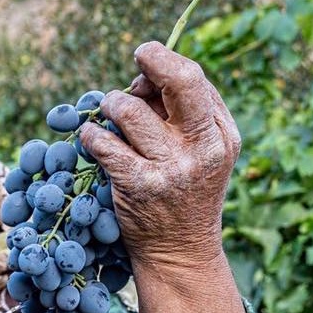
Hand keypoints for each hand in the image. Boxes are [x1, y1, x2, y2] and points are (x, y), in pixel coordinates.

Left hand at [80, 41, 240, 272]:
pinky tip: (92, 142)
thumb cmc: (183, 194)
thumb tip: (143, 76)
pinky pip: (103, 143)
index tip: (145, 63)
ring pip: (128, 109)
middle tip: (137, 58)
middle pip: (180, 79)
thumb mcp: (201, 154)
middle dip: (152, 58)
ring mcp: (173, 167)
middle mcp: (203, 147)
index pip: (194, 78)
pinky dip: (91, 137)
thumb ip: (182, 115)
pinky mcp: (140, 185)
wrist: (180, 253)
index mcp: (222, 134)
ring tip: (109, 118)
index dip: (164, 64)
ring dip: (110, 106)